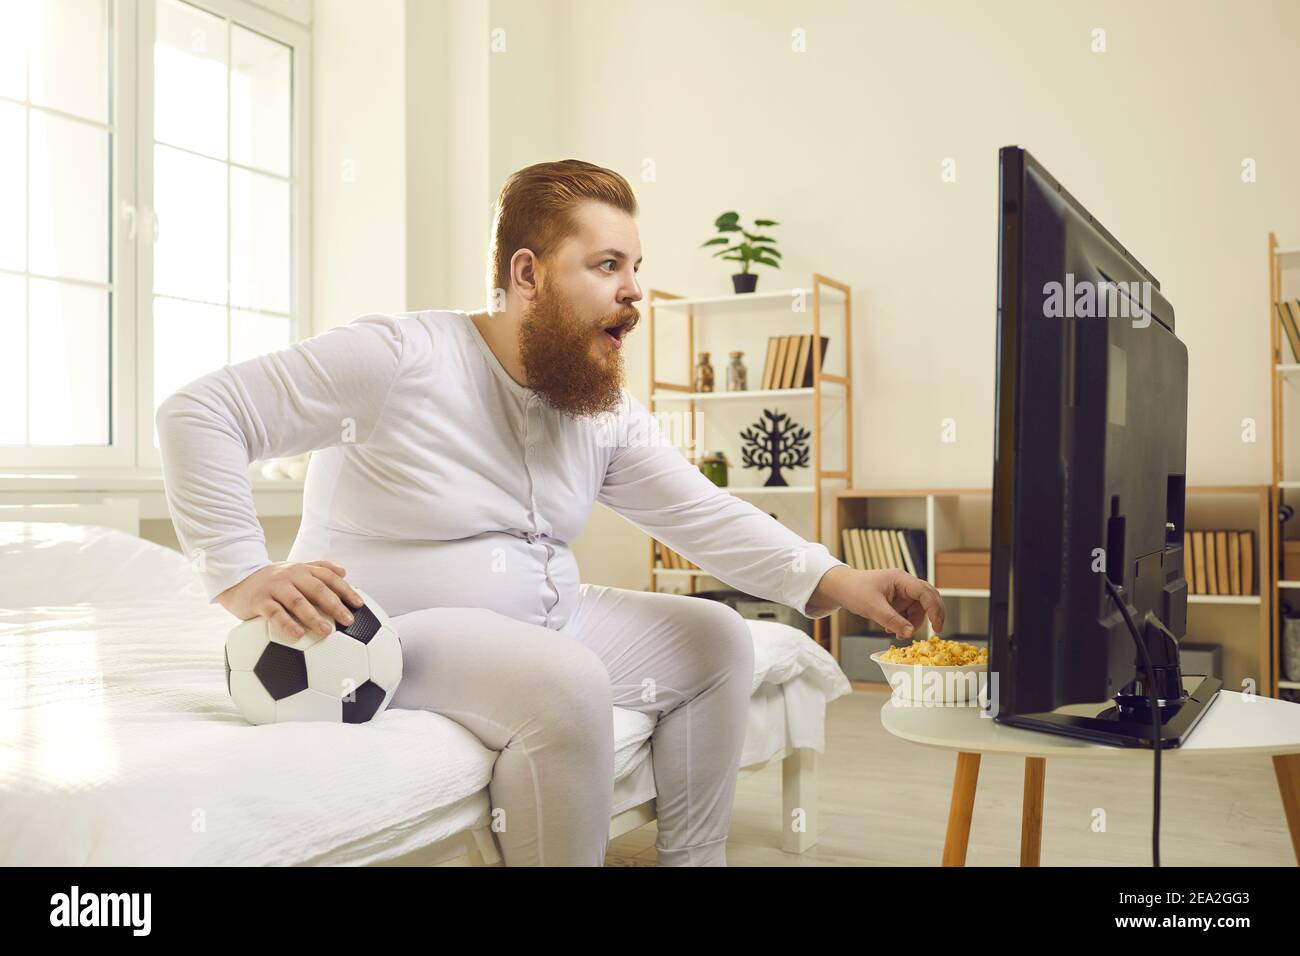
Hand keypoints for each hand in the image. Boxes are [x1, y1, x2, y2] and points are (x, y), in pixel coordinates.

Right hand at [216, 560, 364, 638]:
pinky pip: (275, 613)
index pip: (329, 578)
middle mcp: (291, 576)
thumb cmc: (273, 580)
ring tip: (327, 631)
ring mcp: (275, 587)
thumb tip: (344, 572)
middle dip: (335, 605)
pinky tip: (298, 635)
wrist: (237, 579)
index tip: (360, 604)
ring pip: (298, 602)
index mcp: (303, 570)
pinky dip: (287, 624)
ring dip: (314, 617)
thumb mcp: (295, 570)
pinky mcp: (259, 600)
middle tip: (349, 621)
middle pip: (317, 589)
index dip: (345, 590)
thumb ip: (318, 568)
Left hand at [826, 567, 944, 639]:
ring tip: (897, 633)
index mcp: (901, 579)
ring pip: (918, 609)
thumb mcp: (872, 607)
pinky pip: (908, 613)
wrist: (840, 588)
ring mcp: (901, 593)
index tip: (937, 627)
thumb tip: (910, 633)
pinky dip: (904, 623)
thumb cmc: (854, 590)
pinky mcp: (897, 601)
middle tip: (935, 632)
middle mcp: (905, 584)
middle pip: (928, 599)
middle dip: (931, 616)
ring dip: (913, 623)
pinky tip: (890, 629)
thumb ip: (892, 620)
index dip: (935, 610)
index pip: (925, 592)